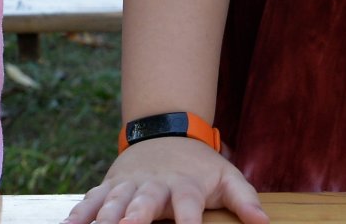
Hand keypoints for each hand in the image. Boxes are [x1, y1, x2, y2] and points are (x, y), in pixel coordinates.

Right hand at [65, 137, 267, 223]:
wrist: (166, 131)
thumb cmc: (199, 165)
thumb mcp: (226, 177)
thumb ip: (245, 199)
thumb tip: (265, 223)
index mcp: (185, 186)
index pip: (188, 205)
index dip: (189, 223)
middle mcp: (155, 185)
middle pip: (145, 201)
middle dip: (136, 216)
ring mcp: (130, 185)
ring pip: (115, 201)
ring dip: (105, 216)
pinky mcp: (111, 185)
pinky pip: (93, 199)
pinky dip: (81, 212)